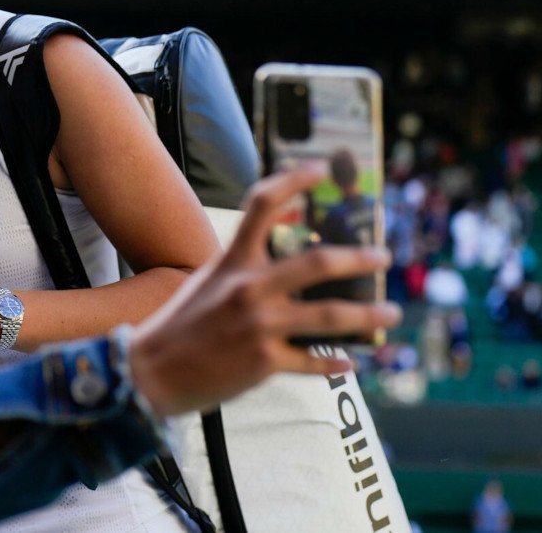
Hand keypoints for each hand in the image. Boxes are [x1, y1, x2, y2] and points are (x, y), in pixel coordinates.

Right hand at [128, 163, 400, 417]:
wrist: (150, 373)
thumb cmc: (178, 326)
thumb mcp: (206, 283)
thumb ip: (242, 270)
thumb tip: (284, 265)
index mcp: (232, 263)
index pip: (262, 205)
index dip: (293, 180)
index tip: (321, 169)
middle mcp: (248, 289)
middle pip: (318, 262)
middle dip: (360, 258)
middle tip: (383, 257)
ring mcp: (259, 326)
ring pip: (330, 316)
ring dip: (369, 315)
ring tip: (391, 312)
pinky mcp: (264, 362)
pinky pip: (314, 361)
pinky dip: (336, 362)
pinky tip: (350, 360)